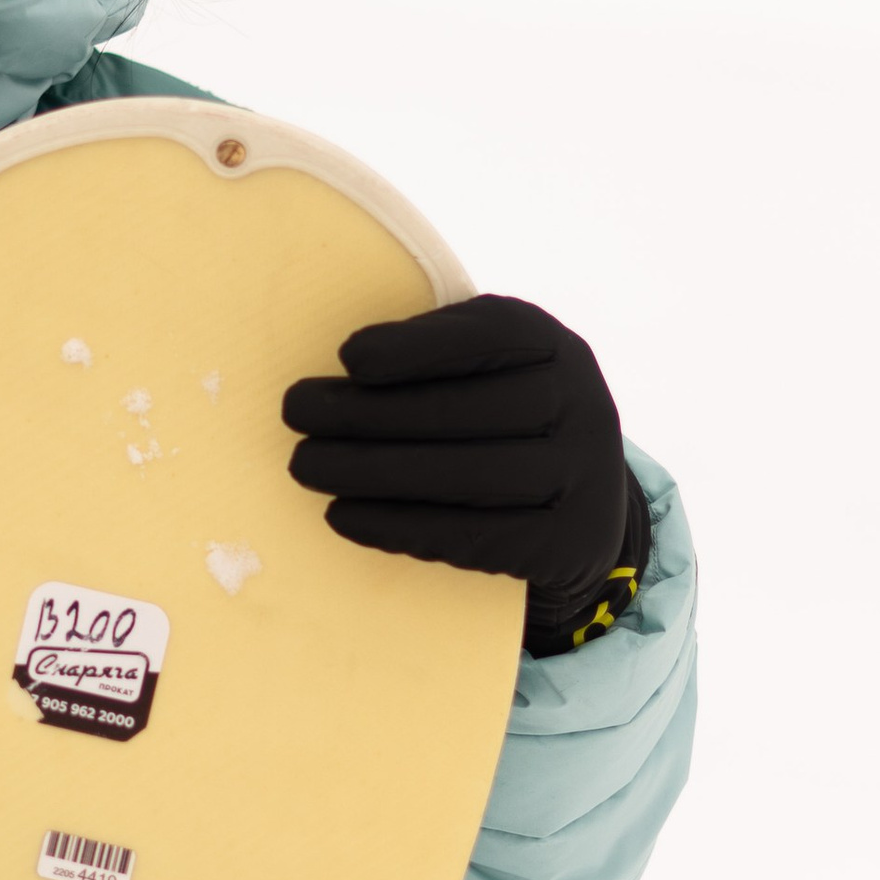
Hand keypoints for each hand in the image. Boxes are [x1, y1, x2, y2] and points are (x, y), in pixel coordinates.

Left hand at [283, 293, 645, 652]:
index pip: (489, 336)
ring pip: (468, 477)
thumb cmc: (501, 417)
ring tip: (305, 466)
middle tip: (297, 413)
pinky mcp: (566, 542)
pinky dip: (400, 527)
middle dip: (370, 413)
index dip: (418, 347)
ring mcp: (582, 476)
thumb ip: (435, 354)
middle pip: (468, 410)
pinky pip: (473, 537)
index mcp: (552, 345)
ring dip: (374, 473)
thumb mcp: (486, 365)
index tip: (348, 357)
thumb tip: (340, 373)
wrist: (582, 504)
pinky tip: (344, 516)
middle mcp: (581, 403)